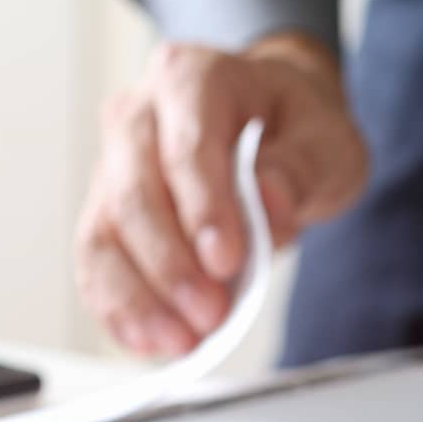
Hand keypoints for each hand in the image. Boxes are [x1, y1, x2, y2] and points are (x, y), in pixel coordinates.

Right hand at [73, 32, 367, 355]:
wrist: (270, 124)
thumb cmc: (294, 128)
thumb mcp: (326, 140)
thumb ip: (301, 167)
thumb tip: (269, 205)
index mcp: (192, 79)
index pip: (186, 146)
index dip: (203, 209)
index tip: (226, 262)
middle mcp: (138, 116)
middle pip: (133, 195)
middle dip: (170, 266)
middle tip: (211, 315)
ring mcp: (112, 165)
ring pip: (102, 235)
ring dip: (137, 298)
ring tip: (181, 342)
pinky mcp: (105, 213)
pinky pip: (96, 264)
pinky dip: (118, 309)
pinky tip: (148, 342)